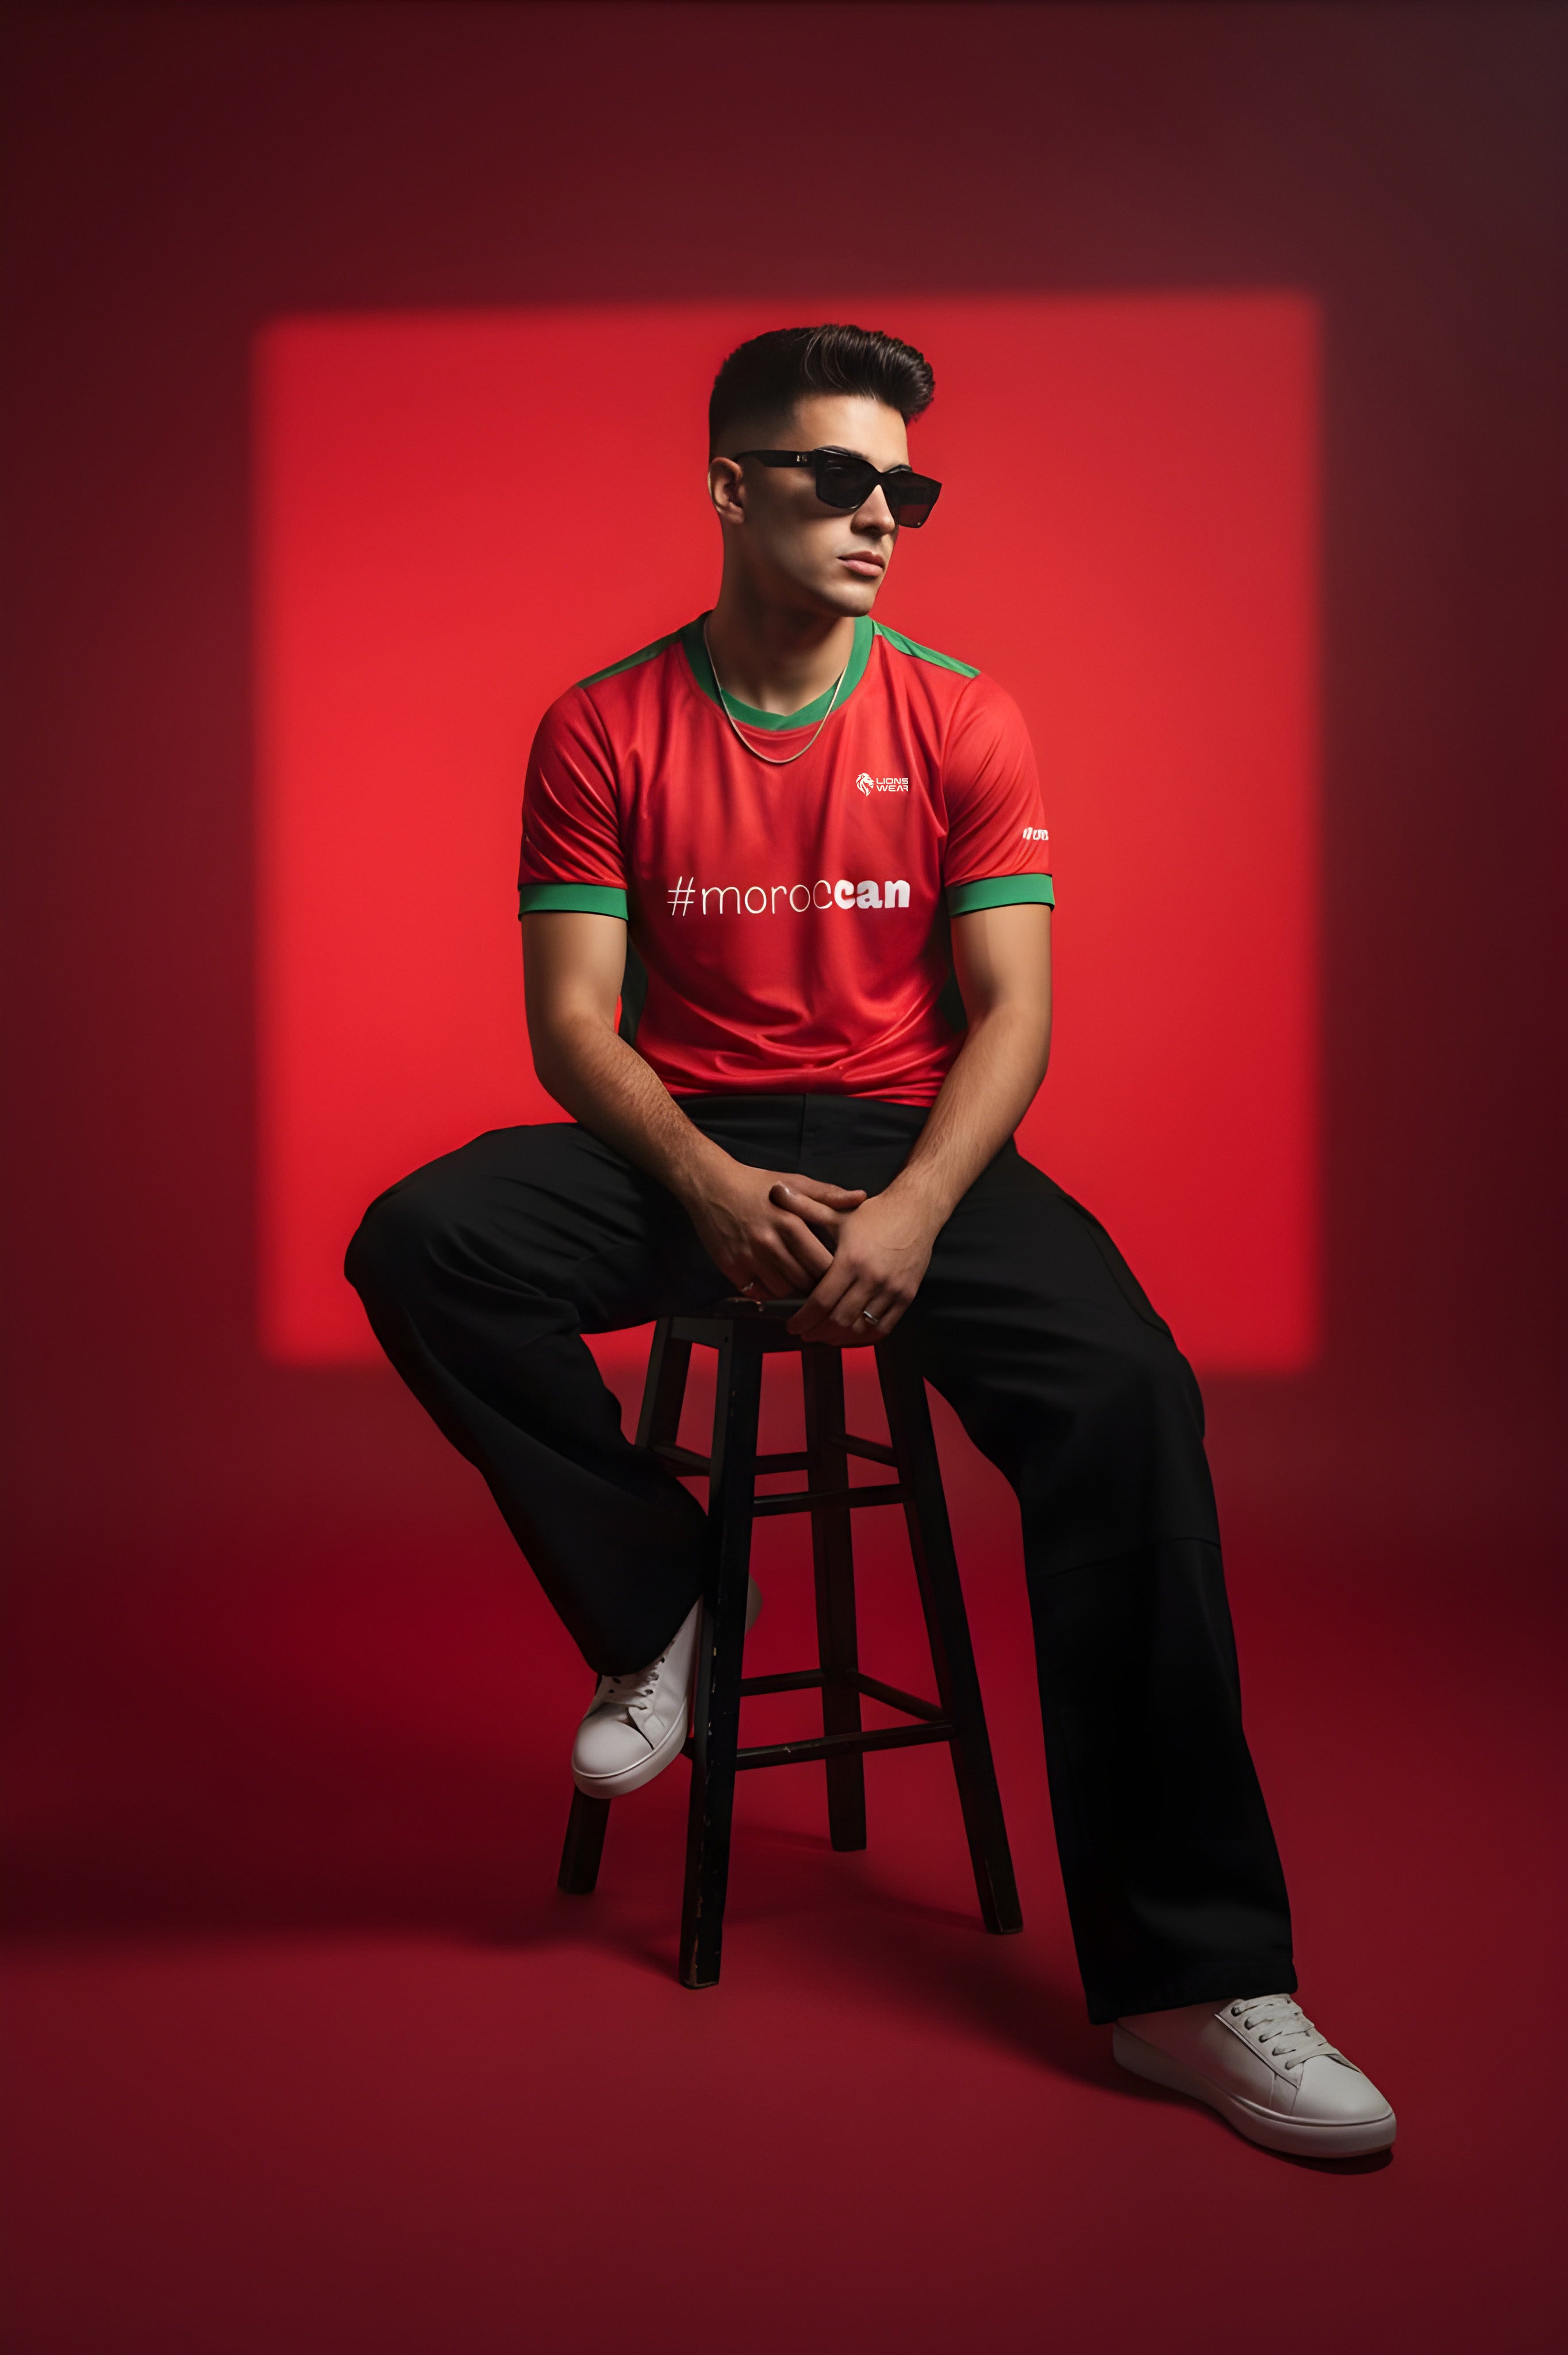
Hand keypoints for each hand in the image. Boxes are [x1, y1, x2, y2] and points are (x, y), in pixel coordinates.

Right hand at [684, 1161, 866, 1298]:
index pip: (823, 1263)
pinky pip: (759, 1292)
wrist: (710, 1186)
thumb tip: (859, 1197)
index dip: (833, 1272)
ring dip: (792, 1288)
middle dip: (816, 1284)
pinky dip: (769, 1290)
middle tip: (819, 1281)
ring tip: (796, 1278)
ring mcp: (749, 1257)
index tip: (836, 1271)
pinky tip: (772, 1277)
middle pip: (805, 1281)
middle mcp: (770, 1243)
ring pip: (783, 1290)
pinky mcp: (732, 1268)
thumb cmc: (756, 1184)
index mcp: (790, 1223)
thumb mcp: (794, 1183)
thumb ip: (827, 1194)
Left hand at [783, 1181, 939, 1344]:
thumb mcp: (837, 1212)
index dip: (803, 1319)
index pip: (821, 1301)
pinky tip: (850, 1334)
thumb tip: (775, 1191)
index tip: (792, 1325)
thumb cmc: (874, 1214)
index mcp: (851, 1260)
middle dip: (817, 1331)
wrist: (916, 1211)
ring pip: (860, 1327)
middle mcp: (872, 1278)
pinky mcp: (906, 1295)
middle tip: (805, 1333)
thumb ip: (804, 1206)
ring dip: (839, 1338)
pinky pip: (884, 1328)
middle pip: (839, 1320)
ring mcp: (891, 1289)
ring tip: (824, 1336)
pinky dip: (864, 1337)